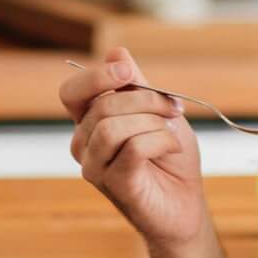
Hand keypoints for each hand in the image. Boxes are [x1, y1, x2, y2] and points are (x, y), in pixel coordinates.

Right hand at [62, 49, 204, 247]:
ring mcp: (95, 167)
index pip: (72, 92)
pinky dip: (160, 141)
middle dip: (145, 99)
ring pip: (112, 127)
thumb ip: (136, 85)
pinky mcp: (114, 185)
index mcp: (89, 123)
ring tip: (170, 132)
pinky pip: (132, 148)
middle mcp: (84, 145)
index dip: (97, 76)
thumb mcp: (157, 112)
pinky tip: (172, 147)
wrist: (186, 205)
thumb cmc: (170, 159)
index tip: (128, 70)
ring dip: (151, 122)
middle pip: (102, 106)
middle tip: (172, 109)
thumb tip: (116, 52)